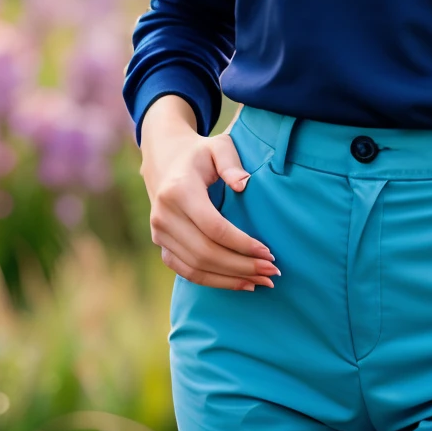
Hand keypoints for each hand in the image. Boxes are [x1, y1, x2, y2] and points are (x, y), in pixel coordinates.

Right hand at [140, 96, 280, 290]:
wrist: (164, 159)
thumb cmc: (200, 153)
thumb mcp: (218, 147)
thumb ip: (232, 163)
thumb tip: (244, 185)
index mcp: (179, 190)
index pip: (213, 227)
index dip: (242, 244)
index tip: (268, 252)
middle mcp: (164, 215)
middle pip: (205, 253)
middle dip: (241, 266)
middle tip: (272, 273)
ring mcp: (159, 233)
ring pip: (195, 267)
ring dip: (230, 279)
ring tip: (261, 282)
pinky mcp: (161, 244)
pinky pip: (186, 271)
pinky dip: (213, 281)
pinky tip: (240, 283)